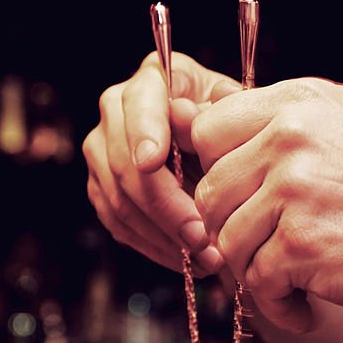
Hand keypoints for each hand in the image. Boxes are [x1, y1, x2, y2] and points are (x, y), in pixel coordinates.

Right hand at [83, 52, 235, 274]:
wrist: (222, 152)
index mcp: (152, 81)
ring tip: (207, 259)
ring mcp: (103, 152)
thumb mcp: (239, 115)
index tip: (152, 161)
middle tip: (203, 239)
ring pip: (120, 201)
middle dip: (166, 208)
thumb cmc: (234, 129)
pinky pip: (120, 225)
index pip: (138, 103)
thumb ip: (220, 114)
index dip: (143, 132)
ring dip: (165, 237)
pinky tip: (187, 261)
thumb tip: (187, 117)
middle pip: (125, 163)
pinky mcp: (103, 189)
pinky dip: (155, 247)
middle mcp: (116, 111)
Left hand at [190, 78, 342, 330]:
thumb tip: (212, 124)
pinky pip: (257, 282)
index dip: (218, 173)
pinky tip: (305, 310)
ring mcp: (296, 190)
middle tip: (264, 257)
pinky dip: (277, 306)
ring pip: (227, 241)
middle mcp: (292, 138)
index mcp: (300, 104)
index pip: (211, 131)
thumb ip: (290, 120)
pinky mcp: (303, 244)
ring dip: (253, 275)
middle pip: (210, 193)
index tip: (243, 205)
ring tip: (290, 287)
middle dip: (232, 232)